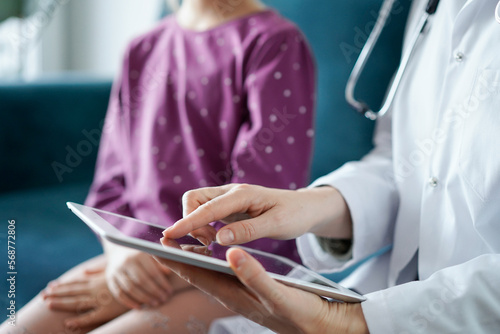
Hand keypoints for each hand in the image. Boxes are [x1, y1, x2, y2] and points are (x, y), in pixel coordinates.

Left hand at [41, 267, 128, 328]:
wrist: (146, 282)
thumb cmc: (131, 277)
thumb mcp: (114, 271)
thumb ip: (99, 271)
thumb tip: (86, 271)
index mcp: (98, 281)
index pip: (77, 282)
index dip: (63, 285)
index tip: (50, 286)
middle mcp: (97, 289)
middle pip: (73, 292)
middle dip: (58, 294)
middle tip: (43, 296)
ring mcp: (101, 300)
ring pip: (78, 302)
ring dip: (63, 304)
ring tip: (48, 305)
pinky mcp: (108, 310)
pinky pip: (91, 317)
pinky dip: (79, 320)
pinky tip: (69, 323)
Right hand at [104, 243, 173, 308]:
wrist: (118, 250)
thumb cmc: (139, 254)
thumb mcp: (150, 254)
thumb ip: (159, 263)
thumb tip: (168, 273)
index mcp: (139, 255)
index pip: (152, 271)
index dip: (162, 283)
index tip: (169, 291)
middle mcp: (126, 262)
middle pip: (141, 281)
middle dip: (154, 292)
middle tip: (164, 299)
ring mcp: (116, 271)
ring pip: (130, 288)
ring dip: (144, 298)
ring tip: (155, 303)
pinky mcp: (110, 279)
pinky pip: (119, 293)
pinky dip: (129, 302)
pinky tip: (139, 307)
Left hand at [154, 245, 368, 333]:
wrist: (322, 327)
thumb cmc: (300, 312)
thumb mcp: (277, 293)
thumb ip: (254, 275)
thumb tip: (229, 253)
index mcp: (234, 296)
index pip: (197, 275)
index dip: (177, 260)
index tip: (159, 243)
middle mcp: (233, 296)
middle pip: (198, 274)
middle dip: (180, 258)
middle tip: (164, 239)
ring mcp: (241, 295)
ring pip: (209, 274)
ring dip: (194, 259)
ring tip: (183, 244)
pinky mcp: (251, 292)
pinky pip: (225, 275)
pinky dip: (214, 262)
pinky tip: (216, 256)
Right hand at [164, 183, 351, 245]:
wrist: (305, 207)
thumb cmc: (294, 214)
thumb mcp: (276, 225)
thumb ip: (247, 231)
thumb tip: (218, 239)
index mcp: (243, 194)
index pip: (208, 208)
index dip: (187, 222)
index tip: (169, 235)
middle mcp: (232, 192)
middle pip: (194, 198)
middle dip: (190, 220)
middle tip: (207, 244)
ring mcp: (229, 198)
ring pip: (198, 204)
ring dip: (196, 223)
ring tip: (212, 243)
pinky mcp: (230, 206)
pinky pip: (206, 212)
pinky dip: (202, 225)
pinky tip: (214, 239)